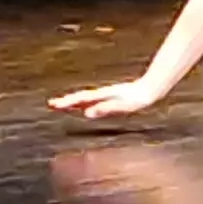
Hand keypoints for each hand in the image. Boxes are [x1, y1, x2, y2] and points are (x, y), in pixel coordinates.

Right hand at [47, 79, 167, 120]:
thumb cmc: (139, 99)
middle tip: (51, 104)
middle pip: (81, 98)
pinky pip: (95, 102)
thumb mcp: (122, 106)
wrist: (152, 90)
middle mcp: (103, 95)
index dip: (66, 102)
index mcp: (103, 96)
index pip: (80, 99)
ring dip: (74, 103)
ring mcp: (108, 96)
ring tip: (63, 106)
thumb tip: (88, 113)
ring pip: (87, 99)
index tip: (52, 104)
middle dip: (66, 102)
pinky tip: (86, 108)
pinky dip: (86, 104)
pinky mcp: (114, 99)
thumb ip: (105, 109)